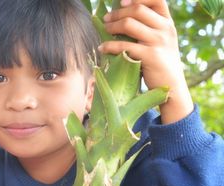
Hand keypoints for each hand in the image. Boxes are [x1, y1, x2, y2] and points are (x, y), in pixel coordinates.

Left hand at [98, 0, 193, 123]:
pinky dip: (109, 46)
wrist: (172, 87)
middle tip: (106, 19)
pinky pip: (124, 46)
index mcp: (168, 23)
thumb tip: (121, 19)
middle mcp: (165, 29)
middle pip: (137, 9)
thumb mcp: (161, 42)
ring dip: (111, 26)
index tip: (121, 1)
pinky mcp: (150, 56)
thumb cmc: (160, 64)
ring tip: (104, 30)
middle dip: (117, 12)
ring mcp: (158, 42)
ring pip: (129, 24)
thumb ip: (148, 29)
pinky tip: (102, 48)